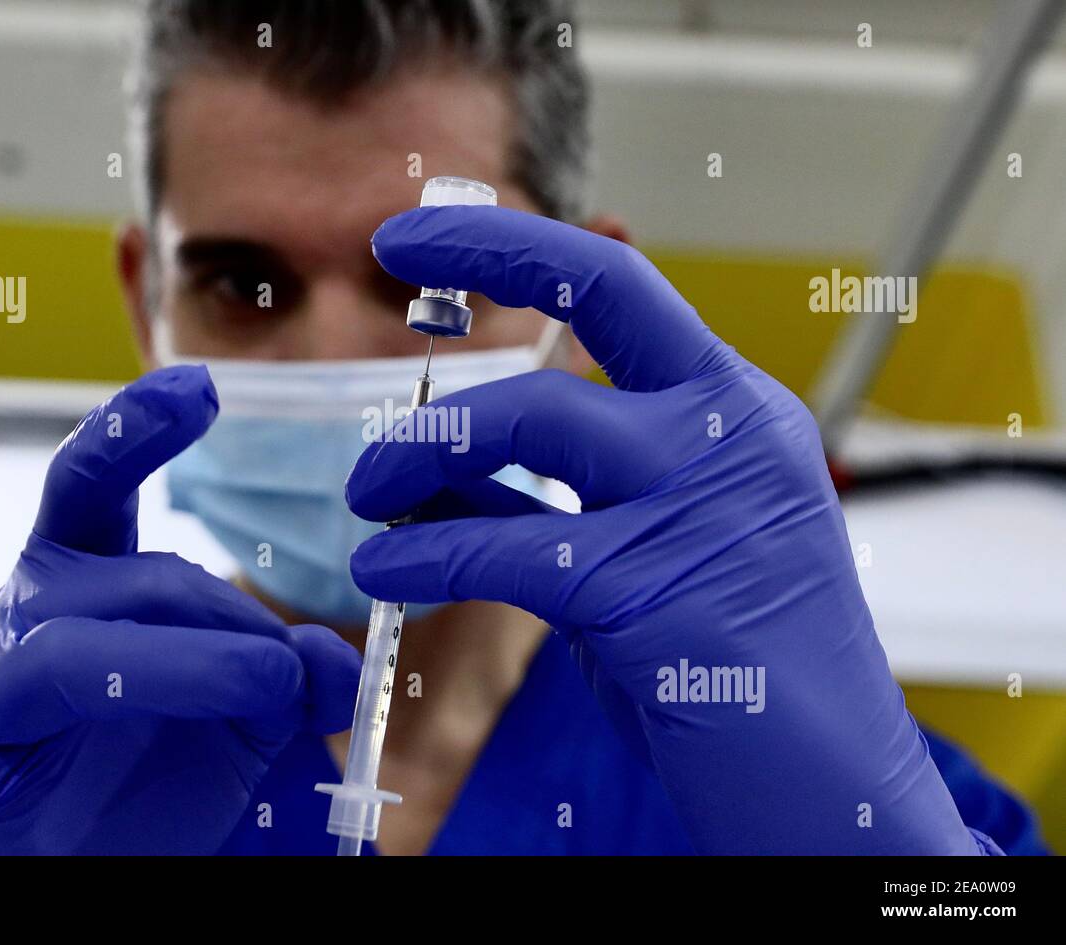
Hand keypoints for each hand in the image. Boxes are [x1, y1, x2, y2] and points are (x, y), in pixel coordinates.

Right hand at [0, 367, 359, 853]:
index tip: (203, 389)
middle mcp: (27, 615)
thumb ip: (290, 683)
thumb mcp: (242, 720)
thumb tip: (332, 664)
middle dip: (230, 622)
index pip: (97, 485)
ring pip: (68, 655)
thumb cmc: (144, 774)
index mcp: (84, 581)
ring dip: (180, 669)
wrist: (87, 864)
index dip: (138, 429)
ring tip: (263, 690)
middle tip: (290, 675)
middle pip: (132, 582)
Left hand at [347, 206, 980, 853]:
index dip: (515, 241)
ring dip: (423, 449)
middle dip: (482, 258)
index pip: (621, 285)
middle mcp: (733, 431)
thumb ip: (551, 490)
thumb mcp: (646, 545)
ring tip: (366, 495)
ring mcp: (706, 502)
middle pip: (597, 297)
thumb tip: (432, 456)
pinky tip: (384, 573)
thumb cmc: (730, 666)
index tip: (418, 233)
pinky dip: (427, 557)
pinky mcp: (659, 590)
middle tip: (382, 275)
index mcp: (734, 411)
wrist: (828, 786)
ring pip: (533, 421)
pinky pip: (508, 549)